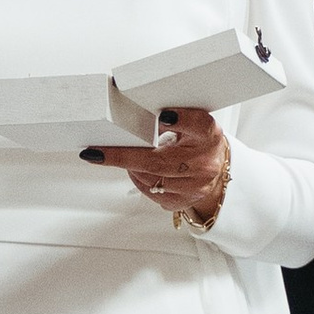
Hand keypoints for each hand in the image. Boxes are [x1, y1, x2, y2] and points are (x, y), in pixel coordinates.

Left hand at [83, 105, 229, 225]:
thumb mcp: (191, 123)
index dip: (182, 120)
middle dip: (123, 156)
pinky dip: (140, 181)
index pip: (199, 125)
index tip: (164, 116)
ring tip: (125, 157)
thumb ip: (169, 119)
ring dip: (131, 168)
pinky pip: (151, 193)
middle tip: (98, 153)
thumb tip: (133, 112)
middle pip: (158, 161)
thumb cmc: (197, 141)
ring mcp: (195, 186)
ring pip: (150, 180)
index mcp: (208, 136)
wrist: (216, 168)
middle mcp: (205, 163)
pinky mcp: (184, 200)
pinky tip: (138, 171)